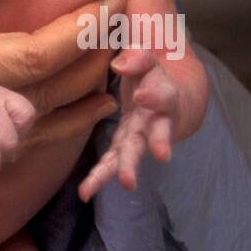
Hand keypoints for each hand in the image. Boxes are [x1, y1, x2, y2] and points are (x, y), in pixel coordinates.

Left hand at [78, 47, 177, 201]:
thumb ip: (138, 58)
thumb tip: (119, 65)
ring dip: (130, 167)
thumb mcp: (148, 60)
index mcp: (162, 93)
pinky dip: (99, 178)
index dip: (154, 95)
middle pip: (157, 132)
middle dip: (158, 142)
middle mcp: (154, 120)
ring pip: (135, 153)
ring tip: (128, 183)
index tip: (144, 96)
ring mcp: (139, 137)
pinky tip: (85, 192)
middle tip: (161, 155)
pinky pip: (111, 163)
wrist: (165, 98)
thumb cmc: (150, 74)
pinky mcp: (123, 148)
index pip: (162, 93)